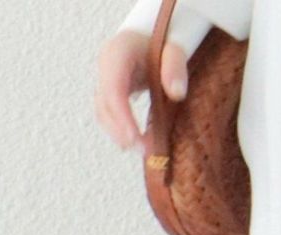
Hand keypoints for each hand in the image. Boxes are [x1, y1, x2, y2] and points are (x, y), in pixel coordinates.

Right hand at [94, 29, 188, 149]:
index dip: (122, 115)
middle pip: (104, 104)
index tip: (135, 138)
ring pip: (104, 112)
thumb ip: (176, 66)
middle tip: (146, 151)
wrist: (154, 37)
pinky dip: (122, 131)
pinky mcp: (110, 92)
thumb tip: (177, 92)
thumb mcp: (175, 48)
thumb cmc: (164, 42)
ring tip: (146, 152)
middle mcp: (106, 67)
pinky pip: (110, 115)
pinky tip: (140, 144)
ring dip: (120, 135)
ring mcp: (105, 80)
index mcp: (118, 52)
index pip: (114, 88)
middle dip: (121, 131)